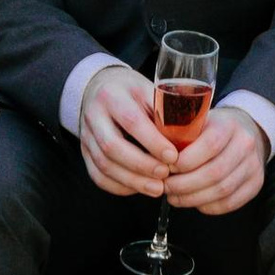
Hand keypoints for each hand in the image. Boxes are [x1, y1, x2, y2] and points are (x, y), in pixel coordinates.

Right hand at [79, 63, 175, 198]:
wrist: (99, 86)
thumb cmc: (131, 91)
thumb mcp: (148, 90)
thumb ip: (164, 111)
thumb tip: (190, 137)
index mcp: (113, 95)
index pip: (131, 120)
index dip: (152, 142)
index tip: (173, 156)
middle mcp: (94, 115)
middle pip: (113, 146)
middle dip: (141, 165)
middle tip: (165, 175)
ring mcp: (86, 135)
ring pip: (104, 164)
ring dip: (132, 180)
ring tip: (157, 188)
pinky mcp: (84, 152)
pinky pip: (97, 175)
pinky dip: (118, 186)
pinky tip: (137, 188)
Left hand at [162, 104, 267, 214]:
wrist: (246, 131)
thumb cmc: (213, 127)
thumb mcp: (198, 120)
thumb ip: (180, 133)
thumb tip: (154, 153)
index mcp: (229, 124)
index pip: (209, 145)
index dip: (184, 161)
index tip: (166, 167)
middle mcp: (246, 144)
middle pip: (214, 172)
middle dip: (184, 184)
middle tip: (166, 187)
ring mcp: (254, 166)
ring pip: (221, 191)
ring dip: (193, 198)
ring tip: (174, 197)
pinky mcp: (256, 184)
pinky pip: (230, 203)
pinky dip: (208, 206)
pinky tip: (194, 202)